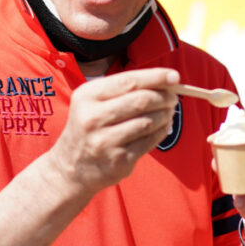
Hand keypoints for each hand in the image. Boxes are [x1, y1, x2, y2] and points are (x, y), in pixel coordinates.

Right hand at [47, 68, 179, 193]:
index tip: (174, 76)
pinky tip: (162, 127)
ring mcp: (105, 141)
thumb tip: (167, 80)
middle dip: (164, 97)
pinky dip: (161, 132)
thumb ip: (125, 89)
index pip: (129, 81)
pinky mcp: (118, 161)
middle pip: (142, 100)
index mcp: (87, 96)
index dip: (155, 77)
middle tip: (173, 97)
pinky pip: (148, 142)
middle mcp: (93, 118)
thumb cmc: (89, 127)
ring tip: (168, 112)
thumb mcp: (93, 102)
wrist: (70, 169)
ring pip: (148, 122)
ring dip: (165, 115)